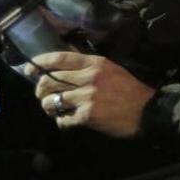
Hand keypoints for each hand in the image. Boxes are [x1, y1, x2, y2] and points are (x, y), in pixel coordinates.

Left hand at [27, 52, 155, 138]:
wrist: (149, 111)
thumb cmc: (130, 90)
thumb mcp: (112, 70)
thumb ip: (89, 67)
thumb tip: (64, 62)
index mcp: (96, 64)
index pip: (60, 58)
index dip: (40, 62)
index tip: (29, 69)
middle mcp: (90, 77)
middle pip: (50, 81)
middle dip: (40, 90)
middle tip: (43, 95)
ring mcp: (88, 97)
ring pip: (52, 101)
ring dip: (49, 107)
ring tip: (54, 109)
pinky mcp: (87, 115)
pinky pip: (63, 119)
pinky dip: (62, 121)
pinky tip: (68, 121)